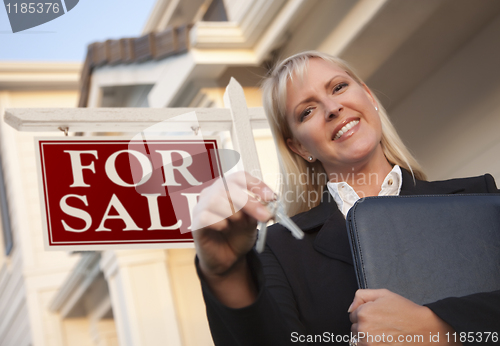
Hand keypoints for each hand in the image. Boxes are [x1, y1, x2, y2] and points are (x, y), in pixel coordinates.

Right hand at [192, 172, 274, 306]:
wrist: (228, 258)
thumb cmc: (238, 235)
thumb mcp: (252, 221)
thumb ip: (257, 210)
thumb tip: (267, 203)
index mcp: (227, 188)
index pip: (239, 177)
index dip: (256, 185)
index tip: (271, 197)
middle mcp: (212, 193)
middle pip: (228, 187)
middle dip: (250, 202)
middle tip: (265, 216)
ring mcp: (201, 207)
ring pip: (215, 199)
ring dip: (234, 212)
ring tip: (240, 223)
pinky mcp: (195, 223)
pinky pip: (205, 217)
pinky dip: (219, 222)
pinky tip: (224, 228)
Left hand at [349, 289, 460, 345]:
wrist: (424, 330)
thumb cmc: (405, 311)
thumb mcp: (383, 294)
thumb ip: (361, 296)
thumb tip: (350, 307)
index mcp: (364, 313)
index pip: (353, 314)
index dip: (364, 313)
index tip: (376, 314)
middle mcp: (364, 329)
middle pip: (354, 328)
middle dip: (364, 325)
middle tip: (382, 323)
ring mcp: (369, 343)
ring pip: (358, 339)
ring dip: (366, 337)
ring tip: (383, 332)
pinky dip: (371, 344)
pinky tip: (384, 340)